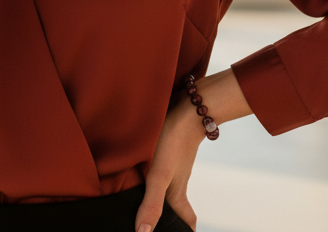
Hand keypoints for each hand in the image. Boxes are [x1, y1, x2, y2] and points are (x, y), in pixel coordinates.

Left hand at [134, 98, 203, 231]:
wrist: (188, 108)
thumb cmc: (174, 143)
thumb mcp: (160, 176)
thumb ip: (152, 204)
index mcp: (177, 194)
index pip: (188, 221)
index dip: (186, 231)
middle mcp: (177, 182)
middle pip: (177, 207)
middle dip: (171, 218)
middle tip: (156, 224)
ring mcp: (173, 166)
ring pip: (168, 188)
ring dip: (160, 197)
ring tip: (143, 202)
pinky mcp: (167, 151)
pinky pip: (161, 169)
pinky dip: (153, 176)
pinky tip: (139, 170)